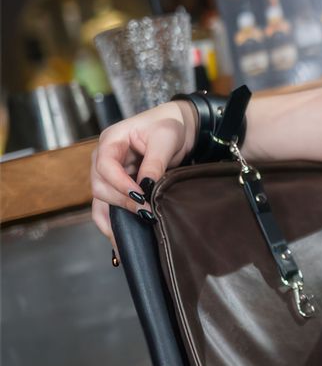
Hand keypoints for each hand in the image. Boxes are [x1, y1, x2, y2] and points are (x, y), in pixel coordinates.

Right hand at [90, 100, 195, 257]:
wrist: (177, 127)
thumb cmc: (169, 126)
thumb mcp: (165, 138)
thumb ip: (155, 162)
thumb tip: (147, 187)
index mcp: (111, 140)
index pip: (105, 166)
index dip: (119, 183)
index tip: (140, 196)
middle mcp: (103, 158)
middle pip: (99, 186)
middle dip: (121, 202)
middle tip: (147, 213)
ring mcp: (107, 174)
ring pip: (100, 201)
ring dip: (115, 217)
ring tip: (132, 233)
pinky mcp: (117, 187)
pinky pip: (107, 208)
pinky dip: (113, 223)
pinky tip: (122, 240)